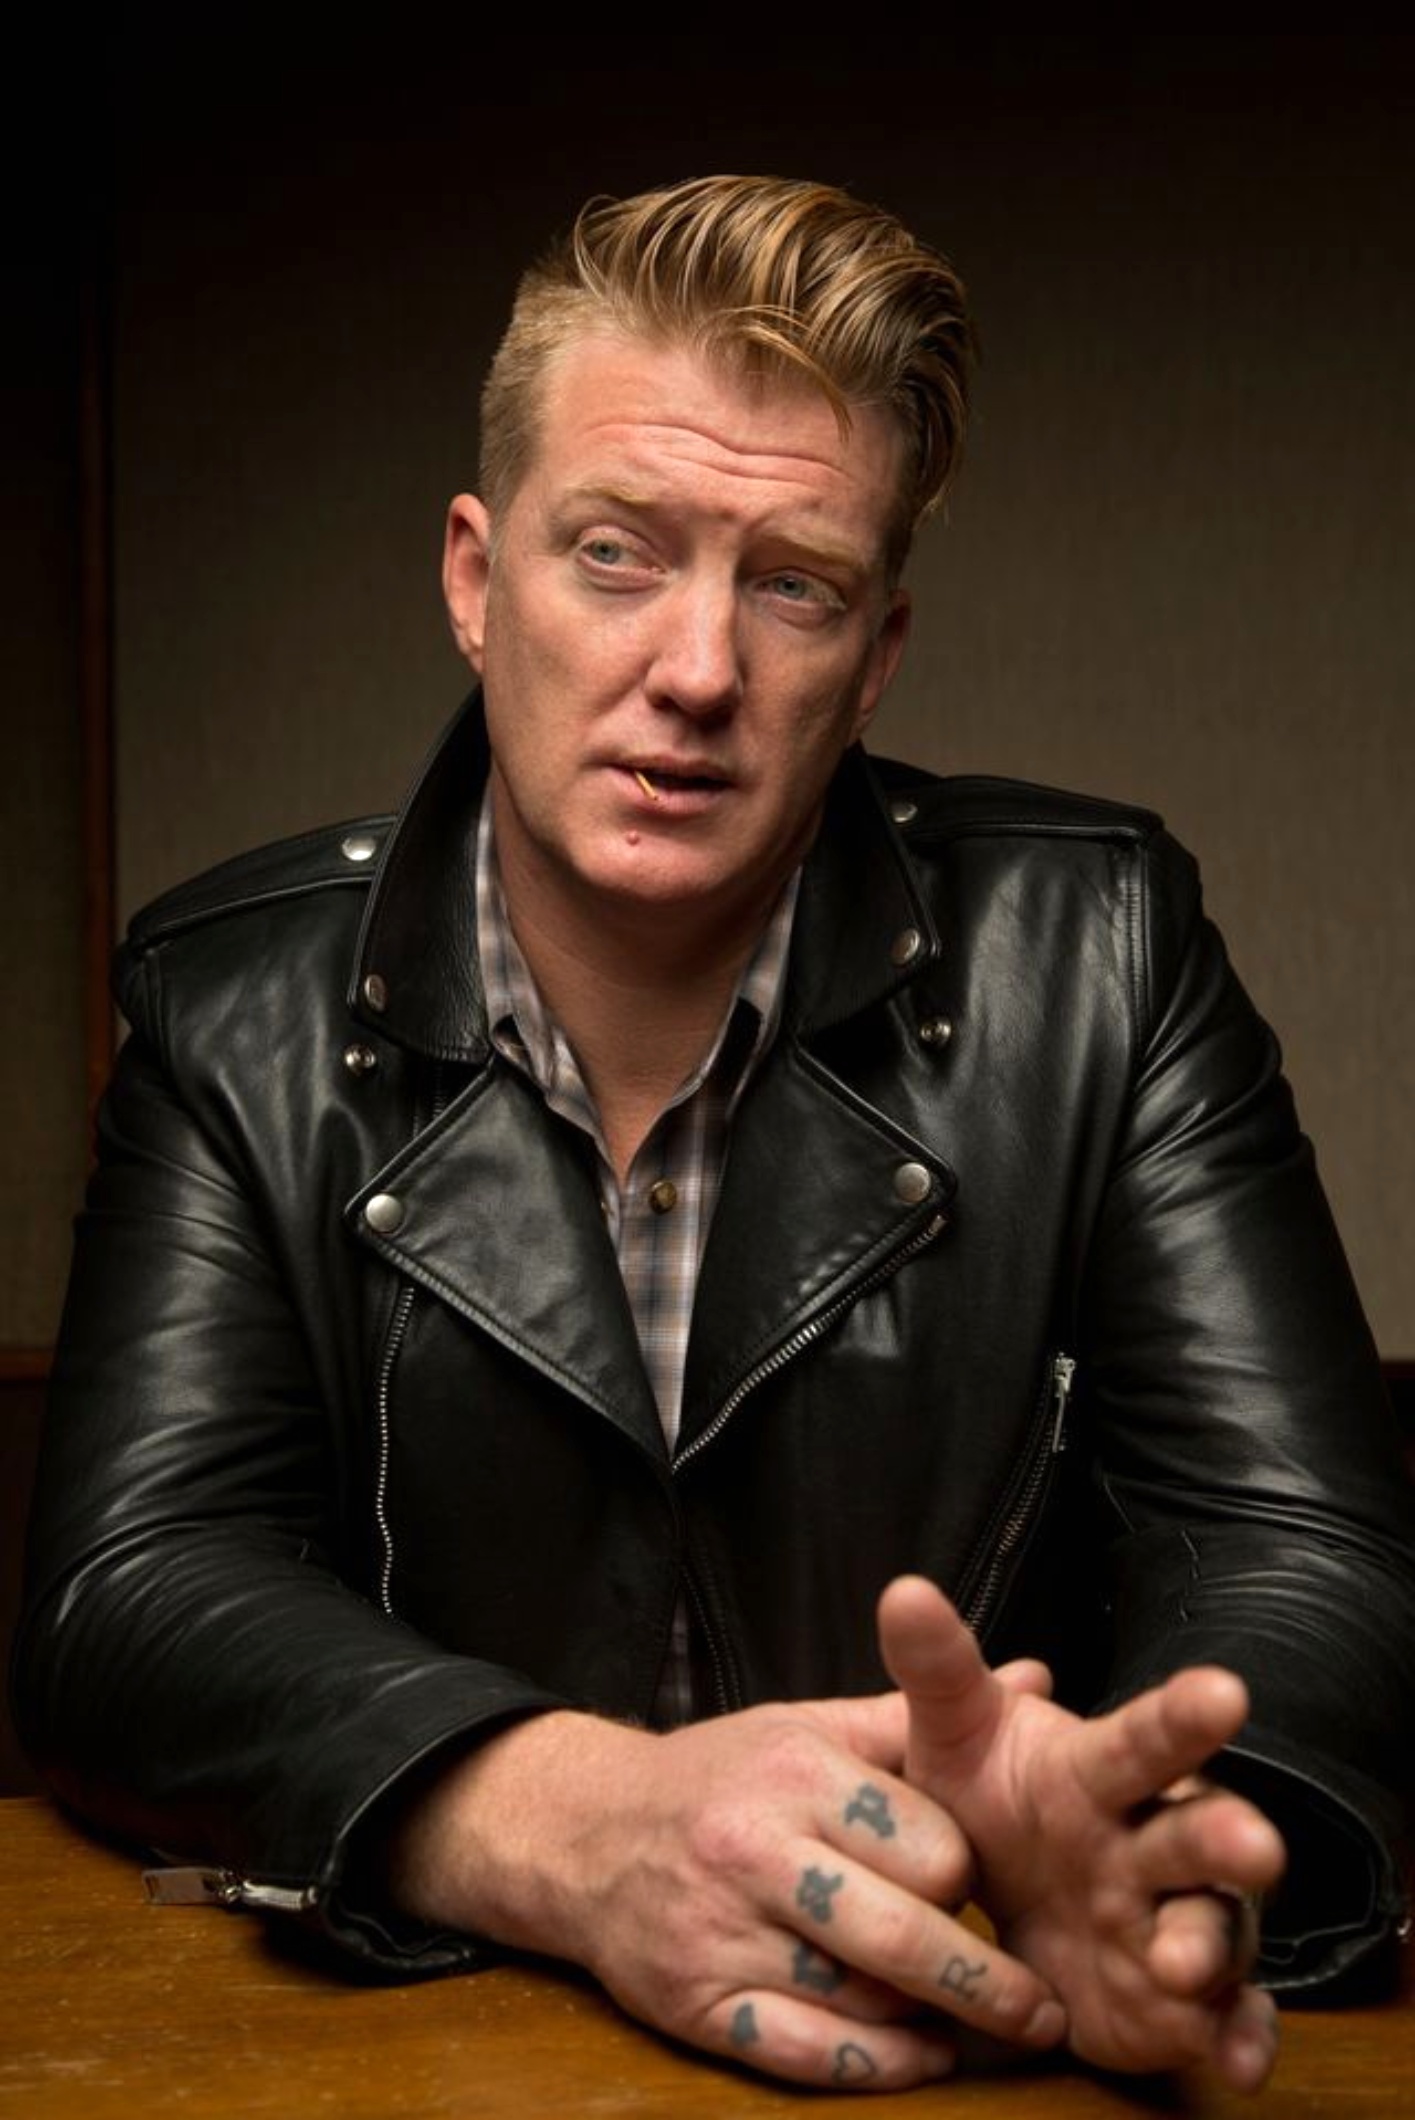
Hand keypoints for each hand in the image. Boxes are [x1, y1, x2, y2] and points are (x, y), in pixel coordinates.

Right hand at [384, 1698, 1066, 2090]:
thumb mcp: (809, 1726)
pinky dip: (879, 2066)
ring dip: (932, 2021)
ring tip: (981, 2024)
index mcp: (795, 1769)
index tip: (979, 1886)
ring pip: (861, 2001)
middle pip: (903, 1934)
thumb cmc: (722, 1776)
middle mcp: (756, 1849)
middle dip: (985, 1979)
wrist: (584, 1832)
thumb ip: (921, 1718)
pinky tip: (922, 2054)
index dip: (966, 1874)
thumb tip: (1035, 1679)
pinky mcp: (696, 2004)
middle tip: (1039, 2007)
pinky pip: (810, 2054)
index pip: (928, 1844)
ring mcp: (721, 1933)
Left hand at [878, 1575, 1286, 2091]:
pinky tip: (1235, 2063)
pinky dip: (1237, 2039)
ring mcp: (1170, 1922)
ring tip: (1184, 1964)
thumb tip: (902, 1589)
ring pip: (1215, 1929)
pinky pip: (1224, 2020)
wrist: (994, 1895)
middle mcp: (1151, 1844)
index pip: (1144, 1739)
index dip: (1182, 1716)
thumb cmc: (990, 1795)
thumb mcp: (953, 1734)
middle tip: (1252, 1845)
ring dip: (1212, 1946)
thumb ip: (936, 1669)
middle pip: (1199, 1834)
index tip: (1223, 1690)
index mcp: (1101, 1775)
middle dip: (1228, 1839)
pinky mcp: (1178, 2002)